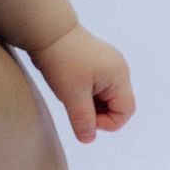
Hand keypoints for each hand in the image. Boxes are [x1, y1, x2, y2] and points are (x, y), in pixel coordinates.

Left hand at [28, 24, 135, 142]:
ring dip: (87, 101)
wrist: (45, 29)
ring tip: (68, 91)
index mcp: (119, 75)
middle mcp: (118, 69)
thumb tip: (88, 139)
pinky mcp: (94, 60)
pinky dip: (82, 91)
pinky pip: (94, 85)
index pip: (125, 111)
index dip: (106, 122)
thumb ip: (83, 119)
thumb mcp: (71, 94)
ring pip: (103, 95)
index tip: (83, 117)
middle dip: (95, 111)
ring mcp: (106, 63)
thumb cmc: (61, 60)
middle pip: (115, 104)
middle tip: (72, 103)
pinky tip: (67, 83)